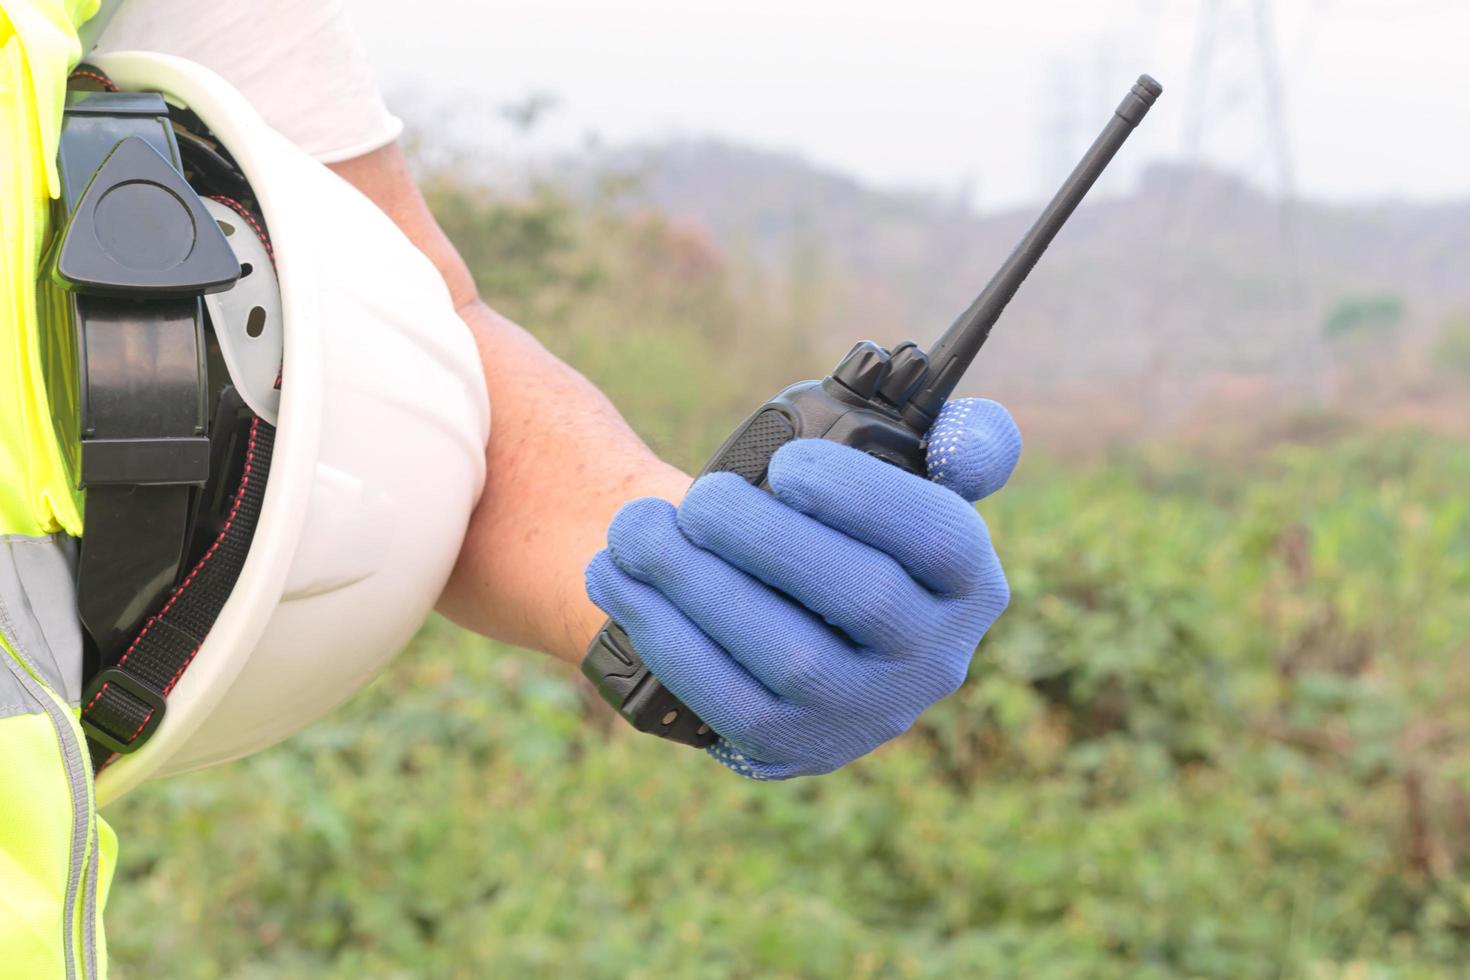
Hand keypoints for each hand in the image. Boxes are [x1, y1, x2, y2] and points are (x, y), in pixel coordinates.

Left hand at [585, 398, 1020, 778]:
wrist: (780, 613)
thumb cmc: (832, 525)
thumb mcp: (897, 479)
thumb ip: (949, 445)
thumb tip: (968, 434)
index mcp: (968, 581)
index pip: (939, 538)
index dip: (863, 498)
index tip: (787, 464)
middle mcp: (933, 658)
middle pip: (859, 596)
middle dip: (765, 538)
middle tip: (697, 497)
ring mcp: (863, 714)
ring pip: (788, 655)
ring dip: (697, 584)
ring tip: (635, 528)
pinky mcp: (790, 745)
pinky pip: (725, 697)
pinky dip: (664, 633)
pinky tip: (618, 579)